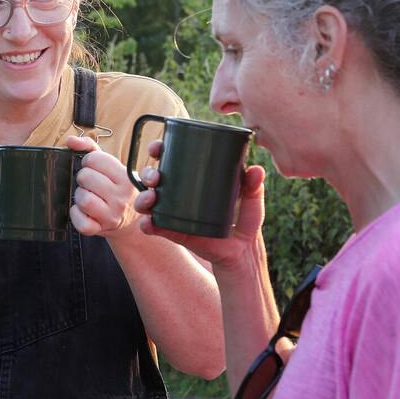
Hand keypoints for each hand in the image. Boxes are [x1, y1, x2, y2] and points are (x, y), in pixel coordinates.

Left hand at [66, 134, 138, 237]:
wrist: (128, 219)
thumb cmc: (115, 188)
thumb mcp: (111, 166)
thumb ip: (90, 148)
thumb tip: (70, 140)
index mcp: (125, 178)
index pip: (95, 159)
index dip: (89, 161)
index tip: (93, 167)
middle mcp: (122, 197)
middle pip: (86, 177)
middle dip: (83, 178)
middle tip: (88, 183)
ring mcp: (112, 215)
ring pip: (83, 199)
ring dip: (79, 195)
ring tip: (86, 195)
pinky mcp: (100, 229)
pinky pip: (80, 222)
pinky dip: (76, 214)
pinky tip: (82, 210)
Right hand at [132, 139, 267, 269]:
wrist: (241, 250)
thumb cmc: (245, 219)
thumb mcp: (251, 199)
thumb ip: (254, 185)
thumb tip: (256, 170)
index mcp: (193, 177)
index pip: (170, 158)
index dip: (158, 149)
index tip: (157, 148)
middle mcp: (178, 193)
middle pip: (153, 177)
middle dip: (148, 173)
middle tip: (155, 177)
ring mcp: (173, 212)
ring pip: (148, 200)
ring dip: (143, 197)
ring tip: (151, 198)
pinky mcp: (173, 232)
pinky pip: (153, 226)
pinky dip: (147, 224)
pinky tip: (149, 222)